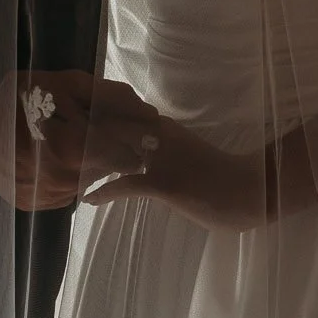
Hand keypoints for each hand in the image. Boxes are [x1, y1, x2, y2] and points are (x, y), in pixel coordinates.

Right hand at [0, 70, 162, 210]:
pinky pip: (61, 195)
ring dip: (86, 165)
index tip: (136, 132)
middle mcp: (62, 180)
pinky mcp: (29, 203)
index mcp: (76, 149)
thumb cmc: (20, 93)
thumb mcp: (68, 85)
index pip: (128, 156)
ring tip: (68, 140)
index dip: (135, 142)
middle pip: (107, 171)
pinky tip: (51, 158)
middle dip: (108, 151)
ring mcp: (43, 196)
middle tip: (93, 129)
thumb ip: (112, 98)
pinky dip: (64, 179)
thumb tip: (149, 114)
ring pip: (84, 184)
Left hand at [89, 117, 268, 229]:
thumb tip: (149, 157)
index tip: (77, 129)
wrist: (252, 189)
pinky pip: (125, 184)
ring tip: (71, 173)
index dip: (100, 123)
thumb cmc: (225, 176)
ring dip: (92, 163)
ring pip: (114, 153)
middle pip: (112, 129)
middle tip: (65, 150)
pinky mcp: (162, 182)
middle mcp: (160, 136)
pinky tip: (90, 199)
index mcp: (167, 128)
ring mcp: (161, 158)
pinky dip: (105, 191)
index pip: (124, 118)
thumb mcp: (189, 156)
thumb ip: (168, 153)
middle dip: (88, 138)